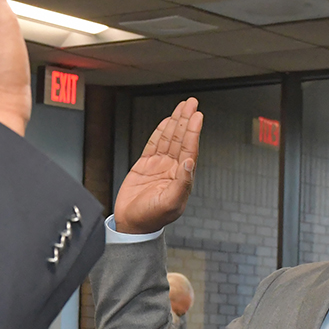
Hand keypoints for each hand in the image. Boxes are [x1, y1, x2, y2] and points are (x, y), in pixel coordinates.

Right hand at [113, 98, 202, 233]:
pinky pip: (153, 144)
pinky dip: (159, 132)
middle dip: (186, 120)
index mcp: (181, 177)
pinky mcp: (144, 166)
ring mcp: (158, 166)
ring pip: (168, 139)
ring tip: (183, 107)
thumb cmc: (152, 219)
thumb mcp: (171, 203)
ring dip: (175, 122)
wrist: (131, 225)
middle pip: (181, 139)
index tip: (197, 116)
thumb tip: (189, 161)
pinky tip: (166, 122)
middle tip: (192, 103)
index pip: (189, 149)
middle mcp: (172, 169)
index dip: (193, 132)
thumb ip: (182, 182)